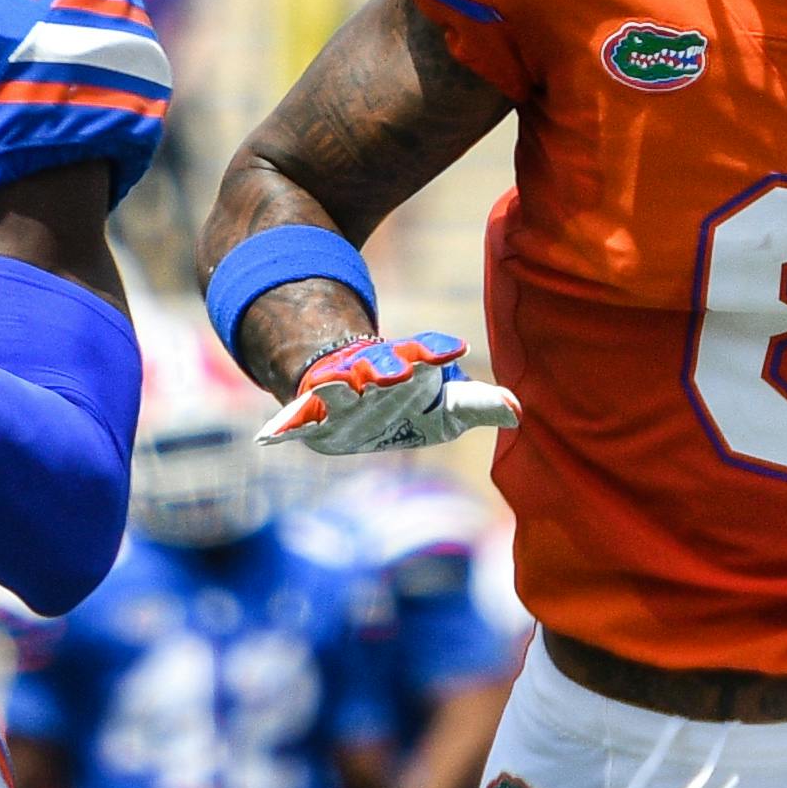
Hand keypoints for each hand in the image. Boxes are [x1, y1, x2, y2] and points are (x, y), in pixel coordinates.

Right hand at [258, 328, 520, 455]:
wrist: (344, 389)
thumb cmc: (406, 400)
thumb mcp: (444, 407)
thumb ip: (477, 405)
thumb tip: (518, 410)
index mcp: (406, 367)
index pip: (423, 352)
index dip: (436, 350)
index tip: (455, 349)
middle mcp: (369, 373)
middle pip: (379, 366)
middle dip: (388, 369)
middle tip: (401, 372)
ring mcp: (336, 392)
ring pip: (337, 387)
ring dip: (340, 387)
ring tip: (340, 386)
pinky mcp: (309, 416)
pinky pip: (293, 420)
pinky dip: (283, 426)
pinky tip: (268, 438)